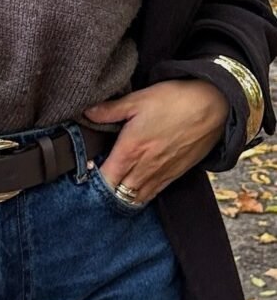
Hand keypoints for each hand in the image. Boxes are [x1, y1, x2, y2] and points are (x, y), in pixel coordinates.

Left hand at [82, 78, 228, 203]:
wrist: (214, 106)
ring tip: (112, 189)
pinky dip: (139, 197)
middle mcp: (143, 169)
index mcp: (129, 151)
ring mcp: (159, 175)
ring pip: (133, 199)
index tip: (87, 173)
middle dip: (104, 192)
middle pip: (116, 195)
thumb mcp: (138, 100)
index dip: (92, 181)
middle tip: (96, 184)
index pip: (104, 180)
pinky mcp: (173, 176)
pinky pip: (151, 195)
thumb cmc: (175, 100)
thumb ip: (109, 110)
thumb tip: (86, 112)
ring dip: (121, 197)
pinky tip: (132, 190)